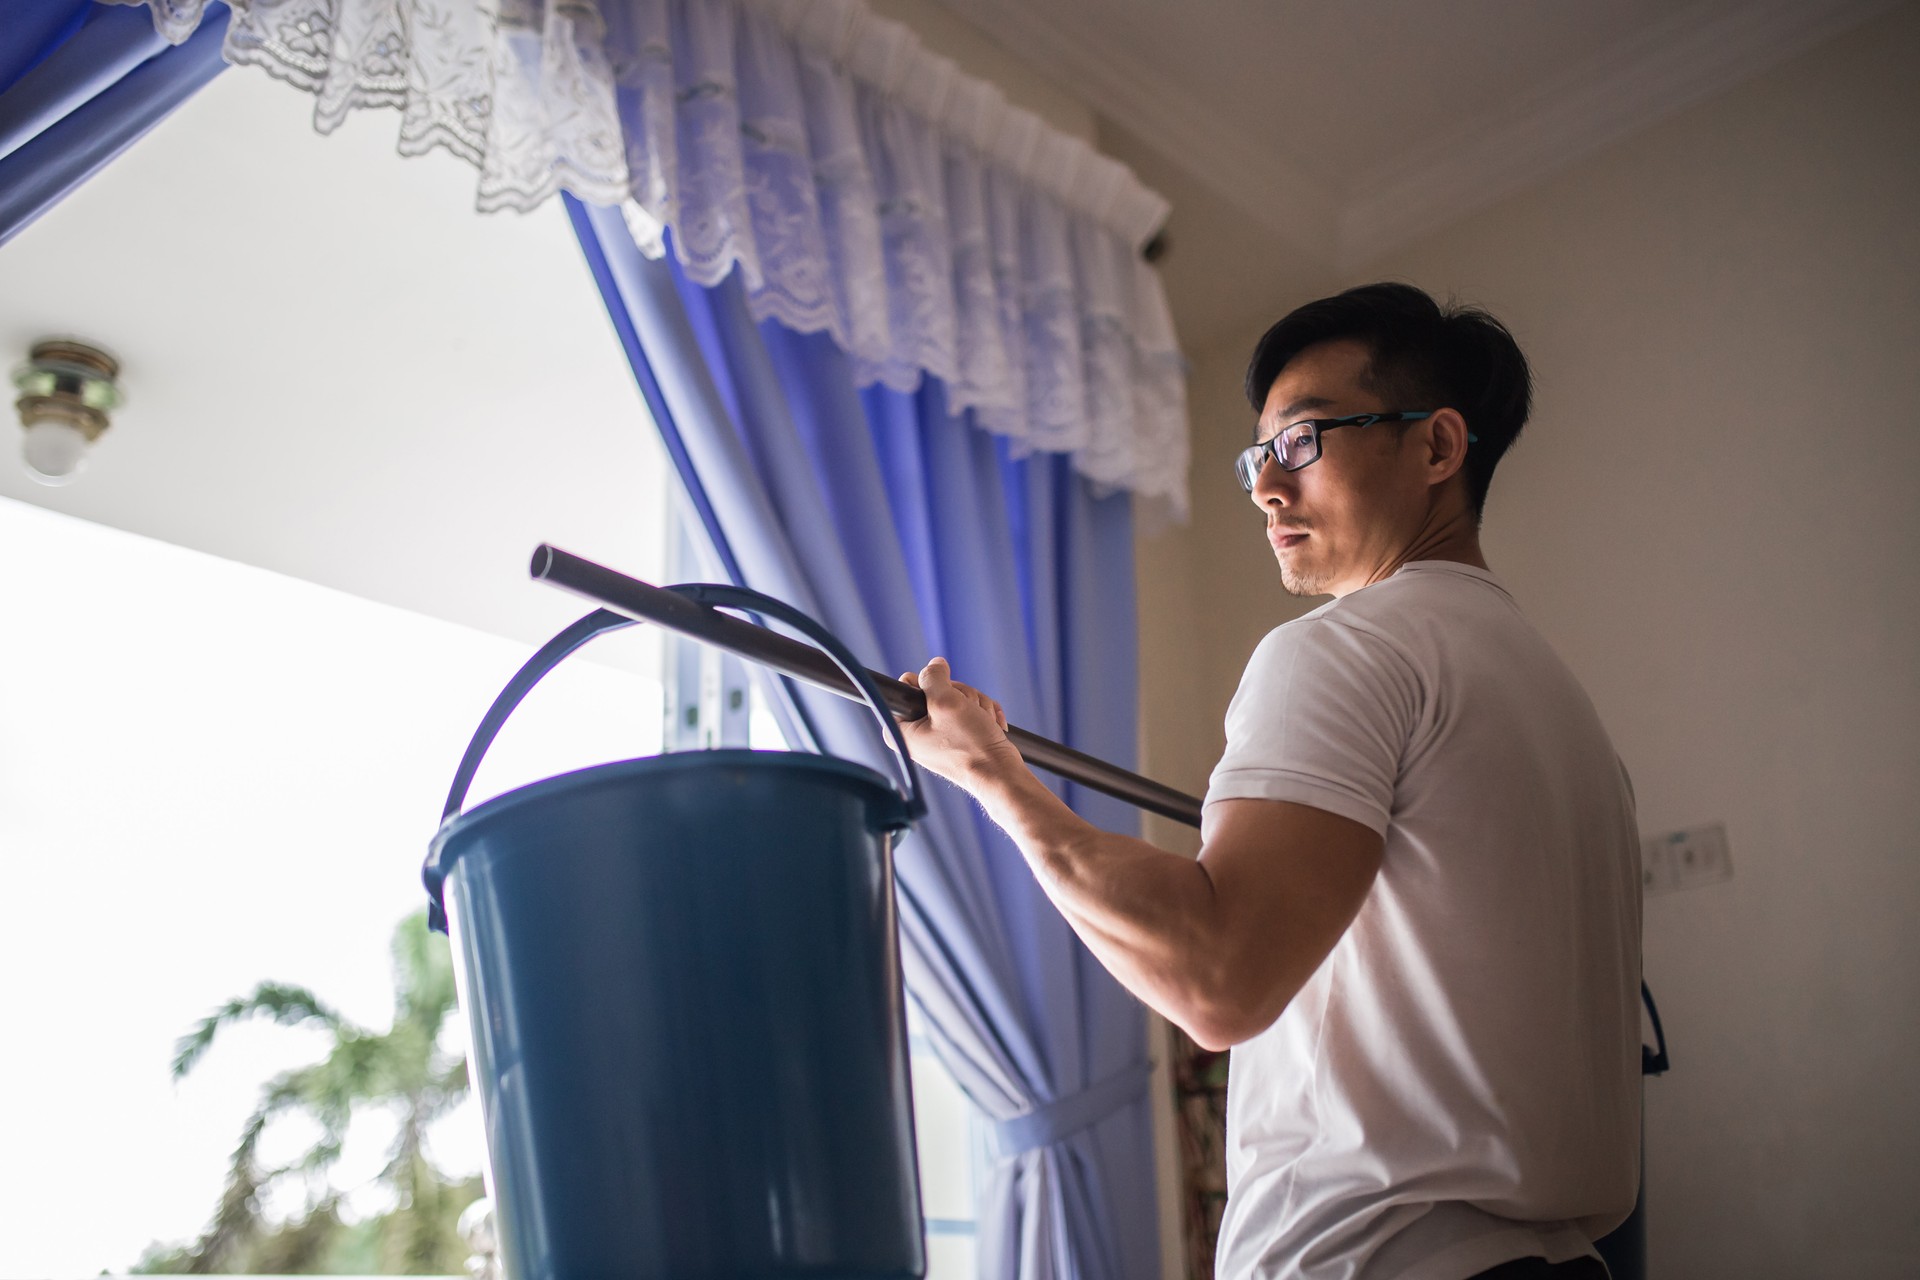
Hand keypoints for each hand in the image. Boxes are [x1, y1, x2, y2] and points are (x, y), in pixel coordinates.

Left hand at [898, 657, 1019, 788]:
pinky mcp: (957, 736)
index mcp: (902, 729)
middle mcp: (916, 733)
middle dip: (961, 696)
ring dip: (975, 705)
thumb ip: (933, 677)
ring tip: (982, 722)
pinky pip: (969, 709)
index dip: (929, 686)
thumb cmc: (971, 745)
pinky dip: (983, 713)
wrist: (999, 773)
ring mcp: (938, 734)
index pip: (907, 686)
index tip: (942, 700)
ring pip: (956, 697)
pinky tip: (990, 725)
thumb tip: (935, 665)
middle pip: (937, 689)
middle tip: (967, 712)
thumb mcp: (946, 702)